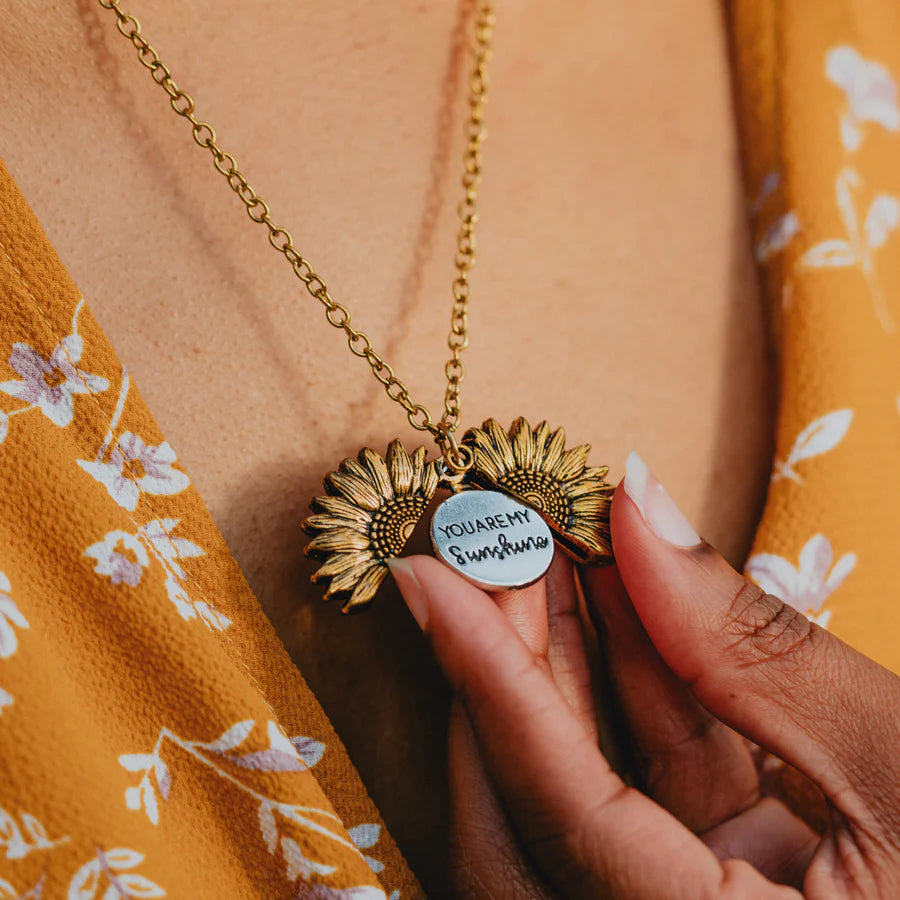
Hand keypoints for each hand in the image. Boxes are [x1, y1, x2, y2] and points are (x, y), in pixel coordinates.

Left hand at [388, 452, 899, 897]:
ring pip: (591, 789)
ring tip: (542, 550)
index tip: (430, 576)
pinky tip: (619, 595)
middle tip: (487, 548)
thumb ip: (755, 644)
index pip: (561, 811)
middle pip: (541, 812)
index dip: (490, 681)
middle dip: (509, 667)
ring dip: (566, 663)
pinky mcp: (735, 883)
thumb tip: (640, 508)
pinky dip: (637, 685)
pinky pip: (654, 782)